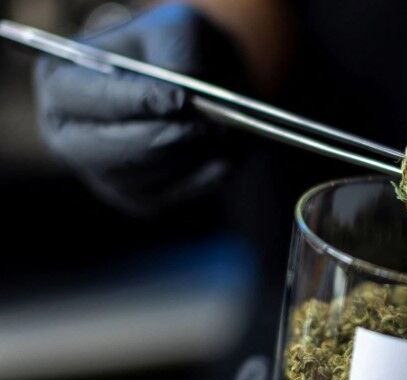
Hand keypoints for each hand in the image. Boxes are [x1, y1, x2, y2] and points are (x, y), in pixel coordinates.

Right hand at [33, 3, 245, 212]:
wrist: (201, 84)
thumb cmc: (177, 50)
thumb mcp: (177, 31)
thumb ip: (174, 55)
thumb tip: (179, 98)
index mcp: (60, 83)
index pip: (78, 98)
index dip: (129, 101)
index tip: (178, 99)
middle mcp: (70, 136)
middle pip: (102, 151)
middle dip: (160, 138)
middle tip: (205, 125)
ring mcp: (104, 174)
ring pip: (144, 178)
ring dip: (189, 155)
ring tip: (220, 128)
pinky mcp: (142, 199)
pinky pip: (173, 196)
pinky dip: (205, 175)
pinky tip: (223, 153)